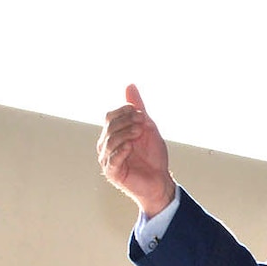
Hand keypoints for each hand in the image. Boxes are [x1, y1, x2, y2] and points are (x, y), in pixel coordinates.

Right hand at [97, 84, 174, 216]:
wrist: (160, 180)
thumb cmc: (153, 156)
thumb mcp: (147, 127)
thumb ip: (137, 108)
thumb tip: (130, 85)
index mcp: (112, 134)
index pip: (110, 116)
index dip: (124, 111)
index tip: (141, 113)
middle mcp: (106, 146)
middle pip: (109, 126)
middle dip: (126, 121)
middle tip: (142, 123)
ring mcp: (107, 159)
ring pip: (110, 141)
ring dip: (126, 133)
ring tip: (139, 133)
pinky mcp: (112, 173)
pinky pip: (112, 159)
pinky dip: (121, 150)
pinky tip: (130, 147)